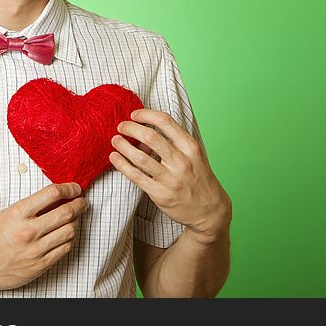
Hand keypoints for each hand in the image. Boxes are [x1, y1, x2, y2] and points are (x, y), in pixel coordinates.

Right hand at [0, 182, 87, 291]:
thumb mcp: (6, 214)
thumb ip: (30, 206)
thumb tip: (56, 197)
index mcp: (18, 213)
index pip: (52, 193)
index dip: (69, 188)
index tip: (75, 188)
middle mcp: (28, 231)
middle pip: (66, 212)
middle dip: (79, 204)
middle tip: (82, 202)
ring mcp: (36, 249)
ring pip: (70, 231)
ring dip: (75, 222)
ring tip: (73, 219)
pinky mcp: (40, 265)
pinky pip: (65, 248)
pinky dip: (69, 239)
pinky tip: (65, 234)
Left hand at [110, 109, 230, 241]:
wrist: (210, 210)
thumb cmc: (198, 177)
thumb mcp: (193, 155)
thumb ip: (172, 142)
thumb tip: (142, 134)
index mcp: (190, 147)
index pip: (165, 121)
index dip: (145, 115)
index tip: (134, 115)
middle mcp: (181, 162)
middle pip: (150, 137)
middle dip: (130, 128)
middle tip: (121, 126)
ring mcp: (171, 179)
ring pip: (140, 157)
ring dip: (123, 146)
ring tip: (115, 140)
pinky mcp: (160, 194)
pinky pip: (136, 176)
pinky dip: (122, 165)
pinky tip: (114, 157)